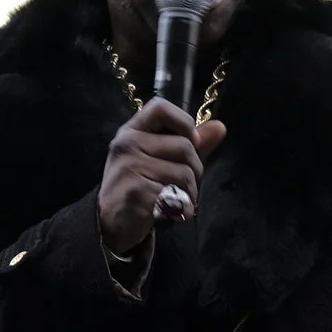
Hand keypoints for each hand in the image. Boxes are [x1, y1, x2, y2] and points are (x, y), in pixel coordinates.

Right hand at [98, 97, 227, 255]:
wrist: (111, 224)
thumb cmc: (139, 187)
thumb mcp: (160, 160)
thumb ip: (190, 143)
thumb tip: (220, 127)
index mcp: (132, 131)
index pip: (161, 108)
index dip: (184, 122)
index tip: (190, 142)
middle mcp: (127, 144)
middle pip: (184, 146)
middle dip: (195, 170)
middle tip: (183, 185)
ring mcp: (130, 167)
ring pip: (185, 174)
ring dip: (190, 194)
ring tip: (177, 201)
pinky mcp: (136, 192)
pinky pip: (177, 196)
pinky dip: (182, 209)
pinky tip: (171, 213)